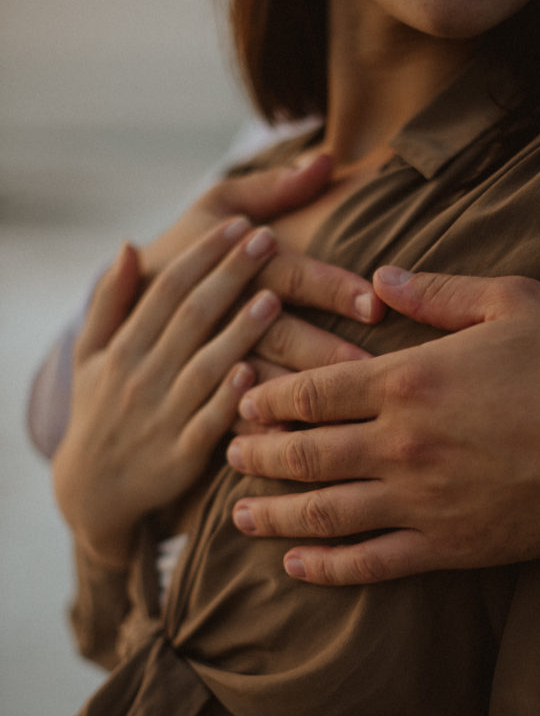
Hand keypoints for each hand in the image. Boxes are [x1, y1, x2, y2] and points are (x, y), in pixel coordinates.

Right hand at [52, 157, 385, 568]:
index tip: (239, 224)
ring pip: (204, 366)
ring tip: (274, 298)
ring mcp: (162, 416)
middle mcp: (142, 376)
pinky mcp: (182, 455)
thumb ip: (110, 302)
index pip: (166, 289)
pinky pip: (208, 423)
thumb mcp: (90, 355)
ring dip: (238, 332)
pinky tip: (254, 373)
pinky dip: (228, 399)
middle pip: (192, 317)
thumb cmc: (100, 411)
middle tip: (269, 239)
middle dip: (231, 275)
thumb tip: (128, 245)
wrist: (93, 491)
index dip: (203, 254)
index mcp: (124, 347)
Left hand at [227, 268, 539, 583]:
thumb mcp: (513, 301)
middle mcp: (403, 444)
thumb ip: (438, 290)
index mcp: (411, 380)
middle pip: (304, 453)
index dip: (268, 396)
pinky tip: (295, 567)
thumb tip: (380, 276)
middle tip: (227, 454)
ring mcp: (422, 500)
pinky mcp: (448, 544)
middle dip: (257, 454)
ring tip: (238, 515)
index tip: (241, 398)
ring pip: (325, 513)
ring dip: (274, 516)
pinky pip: (373, 563)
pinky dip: (328, 568)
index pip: (313, 391)